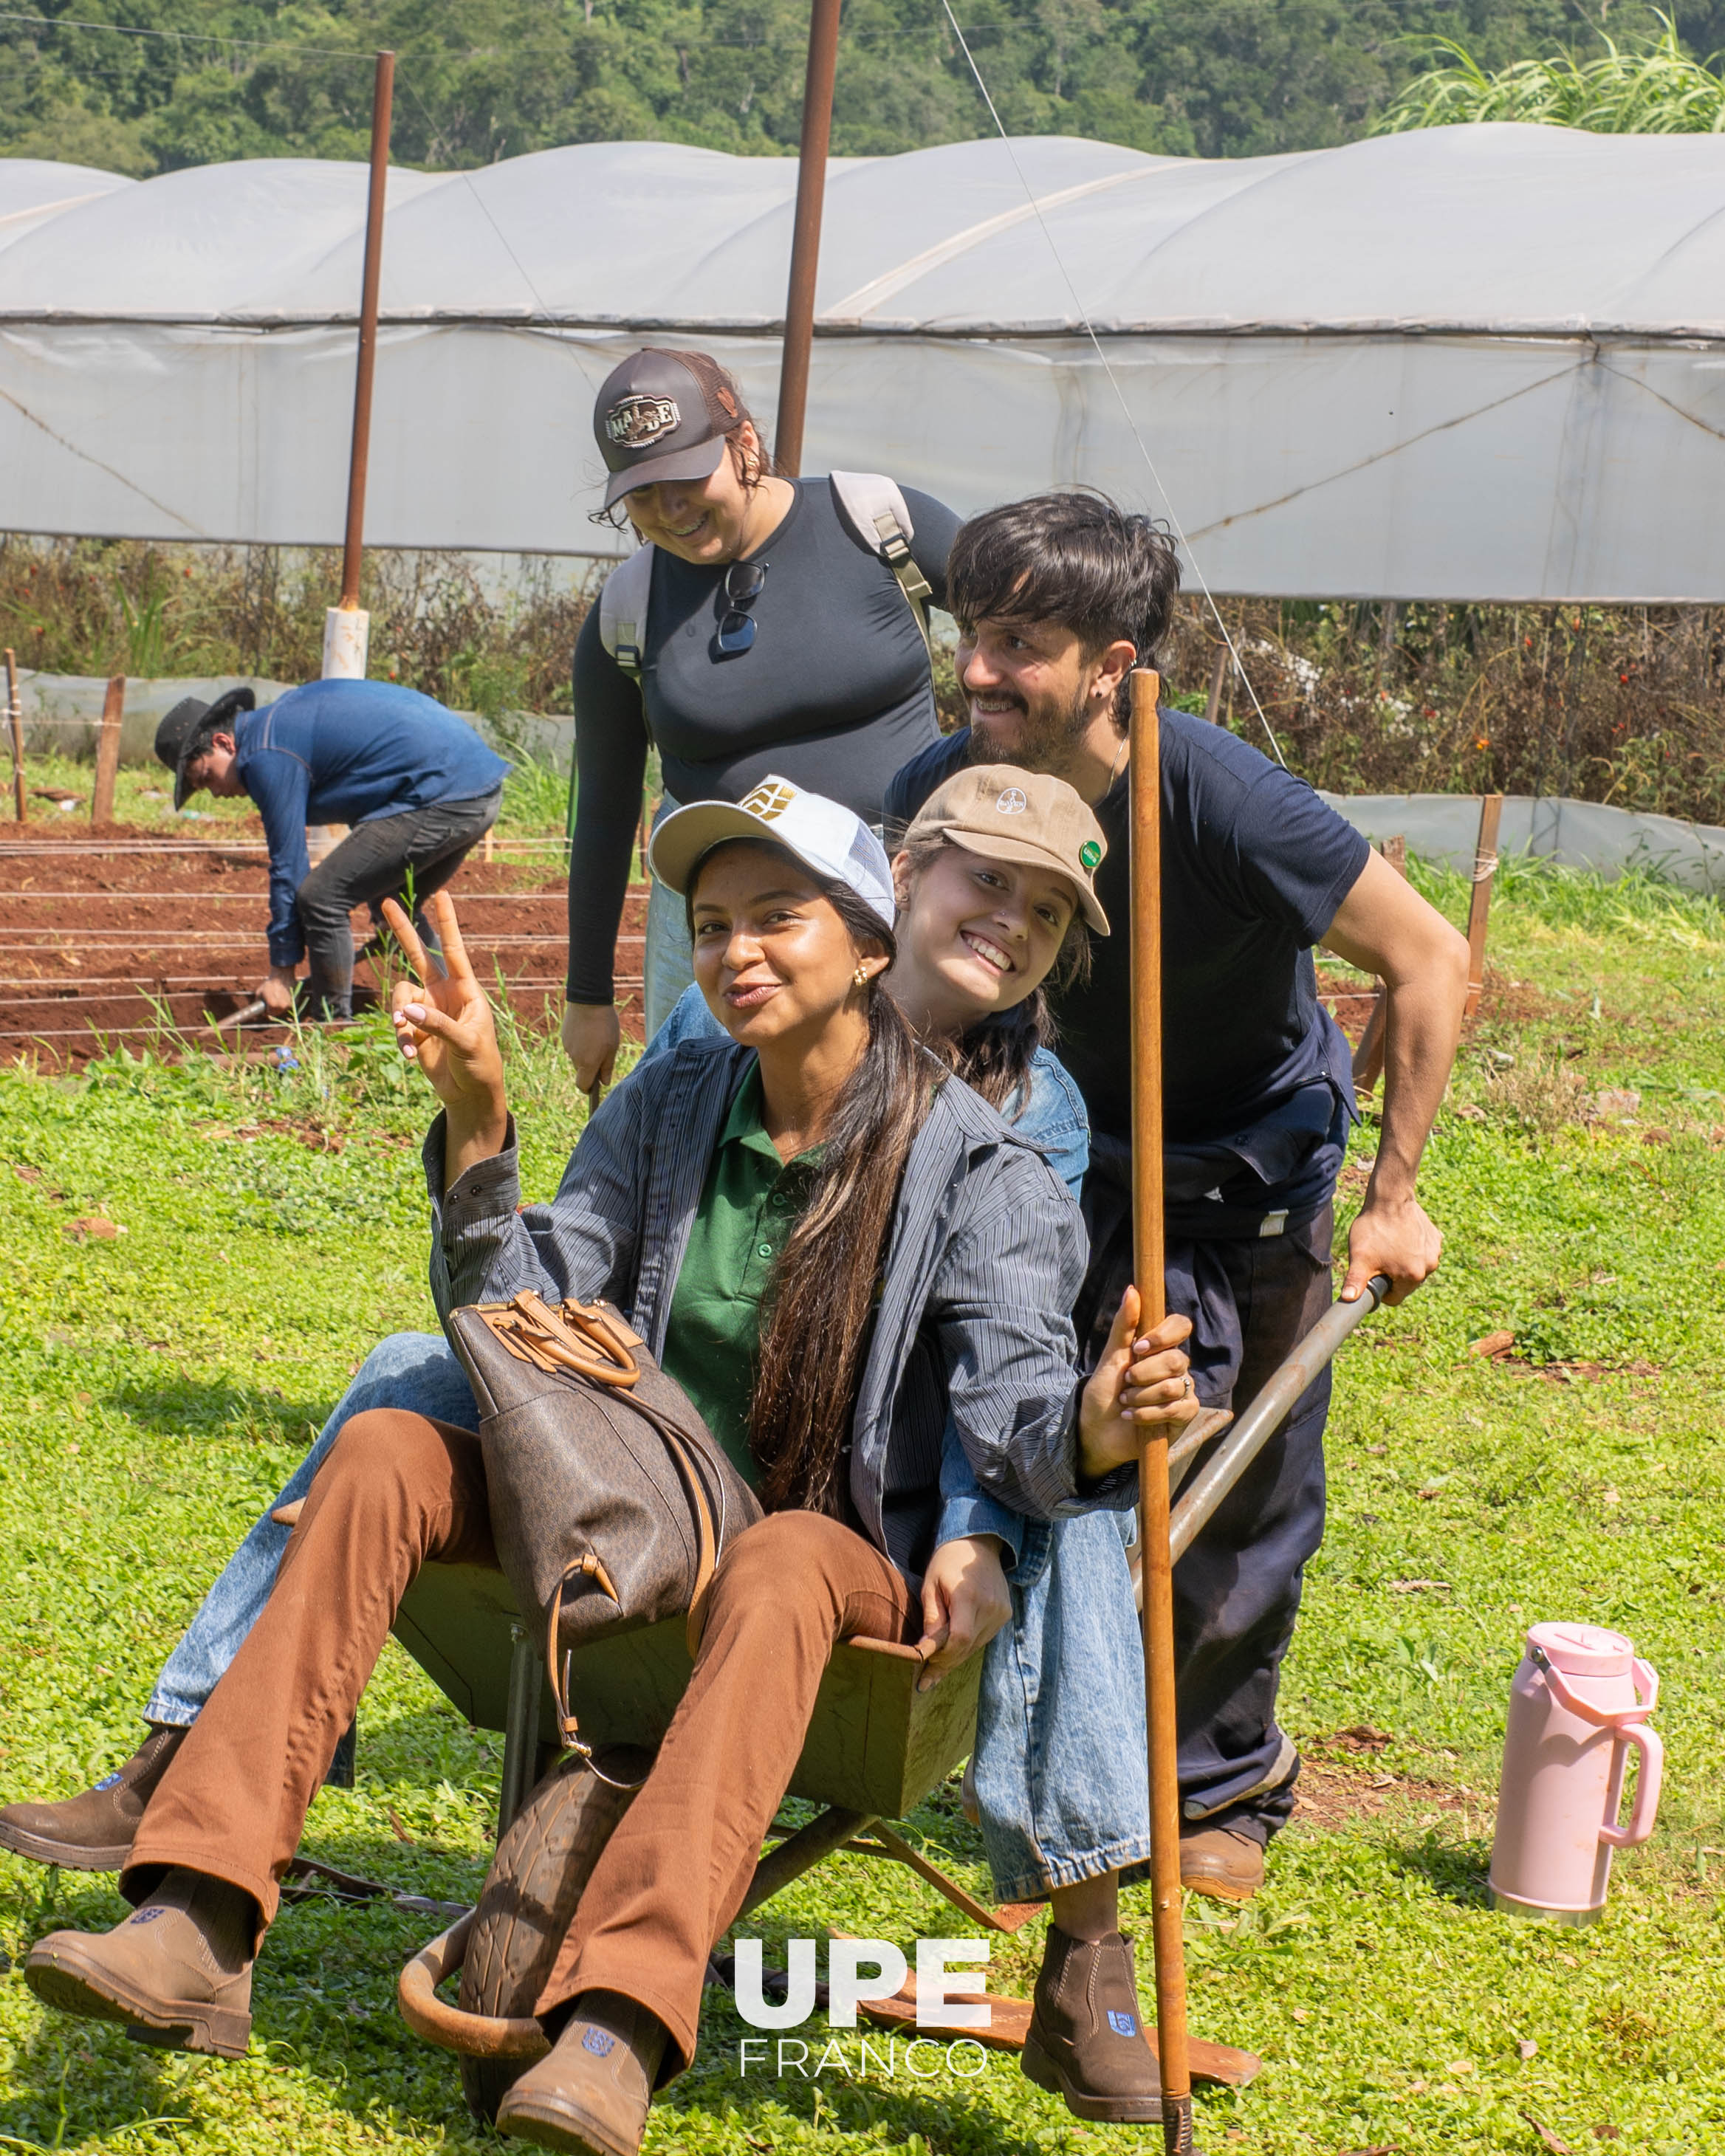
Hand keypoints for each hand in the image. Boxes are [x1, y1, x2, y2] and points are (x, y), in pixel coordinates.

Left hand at [257, 967, 296, 1016]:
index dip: (266, 1010)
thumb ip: (258, 1002)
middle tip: (272, 1003)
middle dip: (273, 1009)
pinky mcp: (295, 1001)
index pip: (269, 1013)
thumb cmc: (270, 983)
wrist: (282, 975)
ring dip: (280, 1007)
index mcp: (272, 1005)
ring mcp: (289, 1004)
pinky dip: (286, 1003)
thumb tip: (258, 1008)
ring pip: (283, 1010)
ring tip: (278, 999)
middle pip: (276, 1013)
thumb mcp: (259, 992)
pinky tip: (284, 997)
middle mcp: (282, 1007)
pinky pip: (289, 1005)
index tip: (266, 1006)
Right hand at [384, 893, 508, 1180]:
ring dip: (399, 1017)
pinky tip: (409, 1055)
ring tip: (406, 1039)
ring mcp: (426, 1010)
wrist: (469, 1093)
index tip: (442, 895)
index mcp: (466, 991)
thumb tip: (407, 1011)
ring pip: (400, 997)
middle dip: (403, 931)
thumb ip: (438, 1024)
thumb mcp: (467, 1043)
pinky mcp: (413, 1029)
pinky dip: (400, 1038)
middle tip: (385, 903)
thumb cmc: (480, 1064)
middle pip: (419, 955)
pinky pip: (398, 1024)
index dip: (447, 923)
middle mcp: (443, 994)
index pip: (455, 950)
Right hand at [561, 1002, 619, 1102]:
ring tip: (596, 1037)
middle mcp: (574, 1057)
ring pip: (576, 1056)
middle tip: (603, 1052)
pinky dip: (579, 1042)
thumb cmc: (605, 1025)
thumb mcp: (612, 1047)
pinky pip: (572, 1044)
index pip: (582, 1085)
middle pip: (581, 1070)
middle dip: (590, 1066)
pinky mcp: (564, 1035)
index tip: (594, 1088)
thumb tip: (604, 1082)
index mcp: (587, 1063)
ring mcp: (567, 1046)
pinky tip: (588, 1030)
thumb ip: (607, 1067)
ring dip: (585, 1052)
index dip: (588, 1089)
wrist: (588, 1000)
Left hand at [914, 1536, 1011, 1691]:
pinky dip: (967, 1645)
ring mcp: (1001, 1611)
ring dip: (955, 1657)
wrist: (977, 1545)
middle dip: (944, 1664)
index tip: (924, 1675)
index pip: (958, 1639)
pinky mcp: (1005, 1614)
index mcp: (969, 1596)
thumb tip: (925, 1650)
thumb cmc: (947, 1563)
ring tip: (935, 1668)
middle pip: (966, 1647)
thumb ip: (931, 1618)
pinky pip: (983, 1638)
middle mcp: (989, 1606)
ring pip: (975, 1646)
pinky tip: (953, 1649)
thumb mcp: (931, 1585)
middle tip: (925, 1680)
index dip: (941, 1659)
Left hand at [1078, 1286, 1199, 1479]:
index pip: (1181, 1325)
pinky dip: (1149, 1414)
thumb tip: (1132, 1289)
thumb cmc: (1103, 1393)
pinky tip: (1132, 1418)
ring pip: (1174, 1386)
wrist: (1097, 1432)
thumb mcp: (1109, 1358)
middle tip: (1125, 1382)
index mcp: (1159, 1347)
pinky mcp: (1183, 1416)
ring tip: (1125, 1402)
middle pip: (1177, 1359)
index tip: (1139, 1347)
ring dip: (1142, 1397)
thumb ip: (1124, 1325)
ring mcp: (1182, 1390)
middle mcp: (1175, 1366)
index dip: (1165, 1335)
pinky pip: (1178, 1409)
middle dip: (1144, 1373)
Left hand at [1344, 1189, 1441, 1305]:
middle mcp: (1430, 1267)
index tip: (1373, 1274)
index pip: (1394, 1298)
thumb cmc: (1374, 1228)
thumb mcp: (1360, 1257)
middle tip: (1379, 1256)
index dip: (1380, 1289)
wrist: (1390, 1198)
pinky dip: (1412, 1248)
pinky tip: (1401, 1235)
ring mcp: (1435, 1252)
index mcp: (1413, 1276)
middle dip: (1392, 1275)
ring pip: (1414, 1267)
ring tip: (1389, 1245)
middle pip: (1406, 1283)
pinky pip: (1422, 1252)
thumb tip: (1347, 1299)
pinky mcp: (1436, 1238)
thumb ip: (1355, 1282)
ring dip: (1403, 1262)